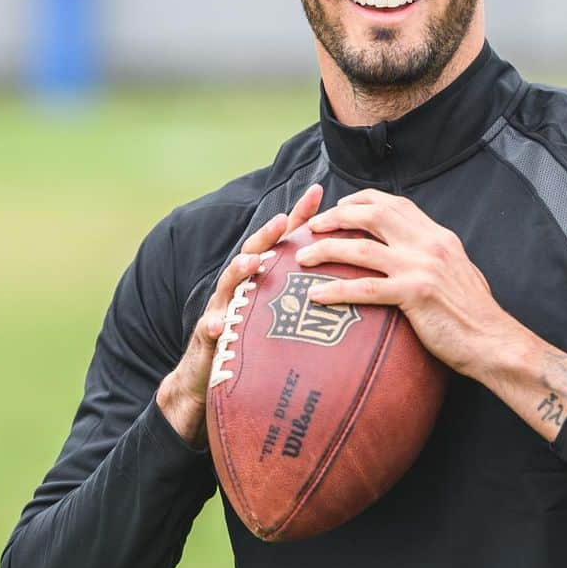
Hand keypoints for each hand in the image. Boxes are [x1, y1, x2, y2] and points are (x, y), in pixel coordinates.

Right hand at [156, 184, 323, 445]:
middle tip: (282, 220)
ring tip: (254, 263)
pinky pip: (210, 328)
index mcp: (265, 276)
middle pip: (254, 250)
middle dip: (268, 234)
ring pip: (230, 282)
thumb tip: (356, 280)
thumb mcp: (286, 313)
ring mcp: (224, 306)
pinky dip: (214, 325)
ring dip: (240, 269)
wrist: (212, 377)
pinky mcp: (210, 335)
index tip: (318, 190)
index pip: (284, 240)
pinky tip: (219, 326)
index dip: (299, 215)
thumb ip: (311, 291)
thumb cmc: (257, 340)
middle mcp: (243, 284)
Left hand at [300, 189, 566, 441]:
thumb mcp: (458, 271)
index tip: (340, 206)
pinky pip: (365, 288)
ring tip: (304, 257)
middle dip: (337, 216)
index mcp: (438, 236)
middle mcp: (429, 244)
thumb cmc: (475, 314)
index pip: (395, 203)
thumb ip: (434, 257)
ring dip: (327, 249)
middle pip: (373, 215)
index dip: (362, 200)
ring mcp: (421, 267)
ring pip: (361, 248)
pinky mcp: (415, 294)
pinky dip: (336, 289)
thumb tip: (411, 254)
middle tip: (313, 225)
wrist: (493, 340)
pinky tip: (316, 295)